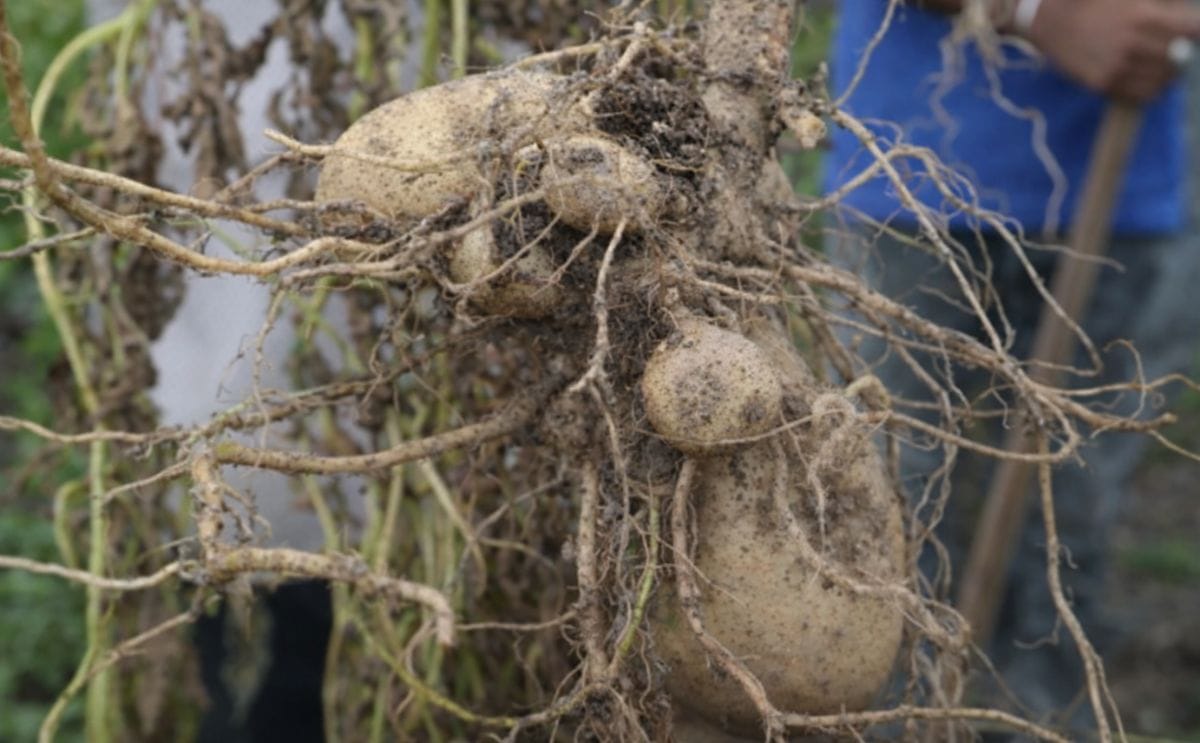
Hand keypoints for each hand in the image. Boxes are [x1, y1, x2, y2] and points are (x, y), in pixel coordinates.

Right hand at [1026, 0, 1199, 101]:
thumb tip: (1184, 18)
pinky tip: (1144, 77)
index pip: (1193, 30)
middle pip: (1181, 57)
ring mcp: (1117, 68)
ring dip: (1167, 73)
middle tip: (1175, 50)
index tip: (1189, 32)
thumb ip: (1163, 5)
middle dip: (1182, 53)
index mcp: (1144, 16)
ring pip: (1164, 80)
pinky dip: (1151, 88)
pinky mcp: (1103, 84)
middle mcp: (1133, 44)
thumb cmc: (1095, 2)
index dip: (1194, 31)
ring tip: (1159, 65)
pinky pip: (1143, 95)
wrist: (1052, 21)